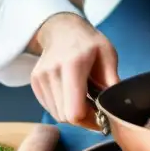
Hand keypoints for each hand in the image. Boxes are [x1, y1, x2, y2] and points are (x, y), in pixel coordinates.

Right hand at [30, 12, 119, 130]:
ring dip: (72, 113)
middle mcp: (52, 72)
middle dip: (83, 119)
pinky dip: (62, 107)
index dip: (89, 121)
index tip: (101, 118)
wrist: (63, 30)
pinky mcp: (34, 82)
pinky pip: (50, 108)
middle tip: (95, 110)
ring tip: (84, 99)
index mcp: (73, 65)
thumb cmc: (89, 43)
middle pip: (66, 116)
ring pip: (57, 115)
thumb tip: (115, 106)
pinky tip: (72, 94)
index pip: (74, 111)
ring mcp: (40, 78)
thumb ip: (112, 81)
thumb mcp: (108, 55)